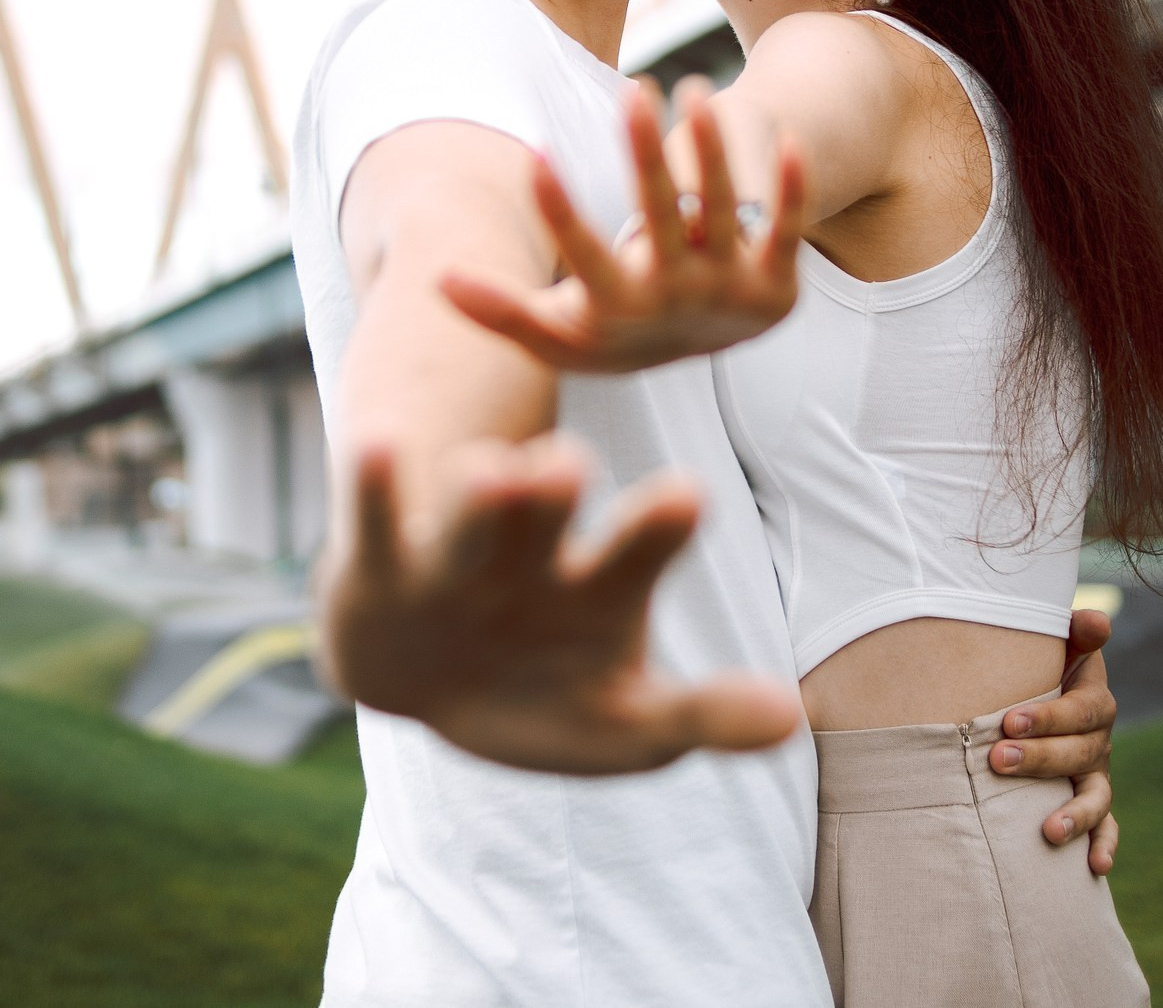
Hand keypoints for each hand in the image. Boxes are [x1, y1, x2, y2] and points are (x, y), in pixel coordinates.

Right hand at [317, 435, 801, 774]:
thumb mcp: (624, 723)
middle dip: (557, 492)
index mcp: (599, 587)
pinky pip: (378, 523)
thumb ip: (700, 716)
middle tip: (570, 462)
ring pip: (470, 515)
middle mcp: (533, 554)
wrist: (428, 682)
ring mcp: (457, 556)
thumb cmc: (545, 692)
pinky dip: (378, 486)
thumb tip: (789, 719)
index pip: (635, 553)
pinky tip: (373, 439)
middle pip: (549, 515)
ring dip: (481, 494)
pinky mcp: (383, 566)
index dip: (655, 529)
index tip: (684, 494)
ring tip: (494, 469)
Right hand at [440, 79, 806, 373]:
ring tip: (694, 90)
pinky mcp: (776, 284)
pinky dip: (790, 191)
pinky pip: (786, 230)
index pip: (584, 256)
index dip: (559, 212)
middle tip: (634, 89)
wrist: (694, 353)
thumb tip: (436, 277)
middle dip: (648, 155)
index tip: (535, 156)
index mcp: (619, 309)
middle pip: (662, 220)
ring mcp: (732, 291)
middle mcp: (677, 300)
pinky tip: (791, 142)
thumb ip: (500, 308)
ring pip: (725, 213)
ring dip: (713, 152)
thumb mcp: (554, 331)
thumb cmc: (607, 329)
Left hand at [987, 608, 1120, 874]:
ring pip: (1095, 795)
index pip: (1080, 710)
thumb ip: (1074, 631)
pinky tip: (1096, 868)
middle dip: (1041, 759)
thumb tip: (1096, 621)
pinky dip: (1104, 846)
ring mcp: (1095, 773)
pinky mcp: (1089, 800)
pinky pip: (1106, 826)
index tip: (1009, 722)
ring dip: (1076, 814)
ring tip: (1049, 830)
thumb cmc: (1035, 664)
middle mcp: (1098, 739)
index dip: (1049, 718)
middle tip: (998, 759)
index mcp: (1091, 700)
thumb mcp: (1055, 642)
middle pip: (1080, 754)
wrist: (1037, 689)